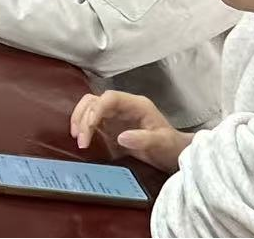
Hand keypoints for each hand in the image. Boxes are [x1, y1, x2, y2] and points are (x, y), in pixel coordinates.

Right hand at [70, 91, 191, 171]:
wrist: (174, 154)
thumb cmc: (171, 147)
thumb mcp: (162, 144)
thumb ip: (143, 139)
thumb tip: (121, 137)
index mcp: (136, 105)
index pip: (109, 98)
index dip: (96, 109)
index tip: (89, 128)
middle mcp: (123, 106)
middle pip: (94, 101)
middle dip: (84, 118)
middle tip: (81, 140)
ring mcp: (116, 115)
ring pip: (89, 107)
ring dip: (80, 121)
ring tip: (79, 140)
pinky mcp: (111, 126)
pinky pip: (91, 120)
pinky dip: (83, 128)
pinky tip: (82, 140)